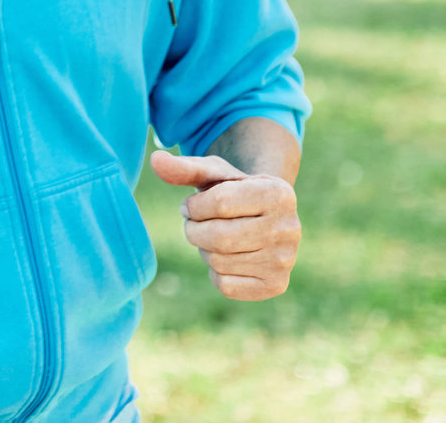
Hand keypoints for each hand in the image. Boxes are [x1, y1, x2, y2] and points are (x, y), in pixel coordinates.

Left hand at [150, 149, 300, 300]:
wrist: (262, 218)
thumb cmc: (232, 190)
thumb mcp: (212, 173)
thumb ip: (184, 167)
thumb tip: (155, 160)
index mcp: (278, 193)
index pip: (221, 203)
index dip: (195, 206)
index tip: (193, 205)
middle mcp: (290, 228)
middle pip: (219, 237)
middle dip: (194, 230)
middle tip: (196, 224)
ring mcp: (285, 260)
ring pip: (219, 262)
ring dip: (204, 249)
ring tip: (215, 237)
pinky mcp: (276, 285)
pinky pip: (225, 285)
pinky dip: (215, 272)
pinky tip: (227, 257)